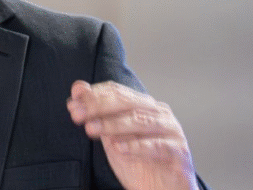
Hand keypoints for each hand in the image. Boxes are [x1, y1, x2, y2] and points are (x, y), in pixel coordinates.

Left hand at [67, 80, 197, 189]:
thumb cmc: (138, 163)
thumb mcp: (111, 138)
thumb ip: (97, 114)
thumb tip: (78, 90)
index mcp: (142, 105)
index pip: (117, 91)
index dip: (94, 94)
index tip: (73, 100)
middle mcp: (158, 113)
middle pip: (126, 102)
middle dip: (98, 106)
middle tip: (77, 115)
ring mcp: (171, 130)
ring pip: (139, 121)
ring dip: (112, 124)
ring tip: (91, 129)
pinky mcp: (179, 152)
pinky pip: (157, 146)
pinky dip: (137, 146)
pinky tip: (119, 148)